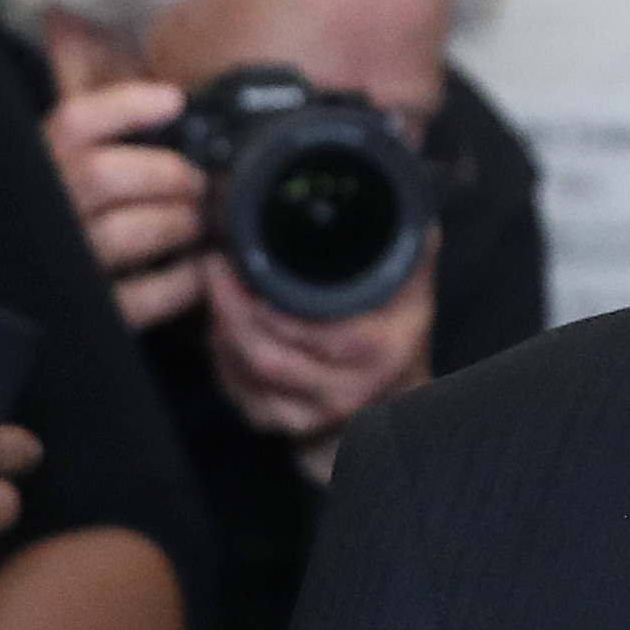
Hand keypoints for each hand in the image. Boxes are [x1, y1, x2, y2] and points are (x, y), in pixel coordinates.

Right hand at [44, 82, 209, 331]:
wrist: (37, 303)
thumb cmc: (83, 218)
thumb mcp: (76, 168)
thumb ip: (110, 133)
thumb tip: (171, 100)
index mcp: (39, 169)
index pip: (73, 124)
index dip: (126, 106)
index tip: (173, 101)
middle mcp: (41, 215)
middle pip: (101, 175)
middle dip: (167, 174)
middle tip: (197, 182)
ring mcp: (61, 267)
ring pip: (123, 232)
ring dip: (177, 222)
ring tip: (198, 222)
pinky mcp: (90, 314)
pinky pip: (141, 296)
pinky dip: (182, 281)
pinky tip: (197, 270)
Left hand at [203, 247, 434, 479]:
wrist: (393, 396)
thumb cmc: (398, 337)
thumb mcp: (413, 294)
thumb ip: (410, 253)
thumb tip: (407, 208)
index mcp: (378, 354)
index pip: (324, 336)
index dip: (278, 311)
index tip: (247, 268)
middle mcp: (344, 392)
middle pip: (270, 356)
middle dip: (232, 309)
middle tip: (216, 267)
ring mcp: (308, 414)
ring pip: (246, 372)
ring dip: (223, 327)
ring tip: (217, 287)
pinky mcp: (278, 422)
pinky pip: (235, 387)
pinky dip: (221, 353)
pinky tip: (224, 323)